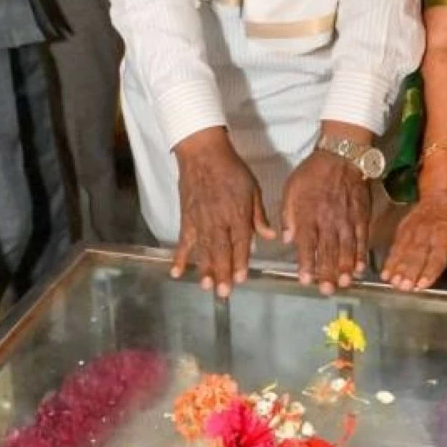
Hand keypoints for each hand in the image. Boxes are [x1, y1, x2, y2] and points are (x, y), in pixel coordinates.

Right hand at [172, 128, 274, 296]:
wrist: (203, 153)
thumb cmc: (232, 169)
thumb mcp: (253, 188)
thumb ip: (260, 215)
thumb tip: (270, 236)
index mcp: (238, 213)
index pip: (241, 242)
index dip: (241, 261)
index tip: (241, 278)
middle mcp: (219, 220)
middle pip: (221, 250)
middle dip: (222, 272)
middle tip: (223, 293)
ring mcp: (200, 220)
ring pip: (203, 249)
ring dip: (204, 269)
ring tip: (205, 287)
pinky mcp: (186, 218)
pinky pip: (183, 241)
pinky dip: (179, 256)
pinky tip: (176, 272)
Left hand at [281, 150, 370, 293]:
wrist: (342, 155)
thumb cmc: (313, 173)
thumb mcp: (291, 189)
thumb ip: (288, 215)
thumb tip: (288, 238)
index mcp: (308, 214)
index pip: (307, 244)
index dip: (307, 263)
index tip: (306, 280)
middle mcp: (328, 220)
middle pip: (328, 250)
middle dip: (327, 272)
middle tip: (326, 290)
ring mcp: (346, 219)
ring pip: (346, 248)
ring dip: (344, 268)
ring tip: (343, 283)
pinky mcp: (361, 216)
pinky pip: (361, 239)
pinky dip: (361, 255)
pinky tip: (359, 268)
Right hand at [381, 189, 446, 291]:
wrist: (439, 194)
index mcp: (443, 236)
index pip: (437, 257)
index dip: (429, 271)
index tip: (422, 284)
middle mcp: (426, 235)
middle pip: (417, 256)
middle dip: (409, 273)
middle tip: (404, 286)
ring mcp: (412, 233)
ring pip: (404, 252)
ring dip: (397, 268)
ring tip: (393, 282)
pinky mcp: (402, 230)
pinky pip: (395, 247)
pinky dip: (390, 260)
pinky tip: (385, 273)